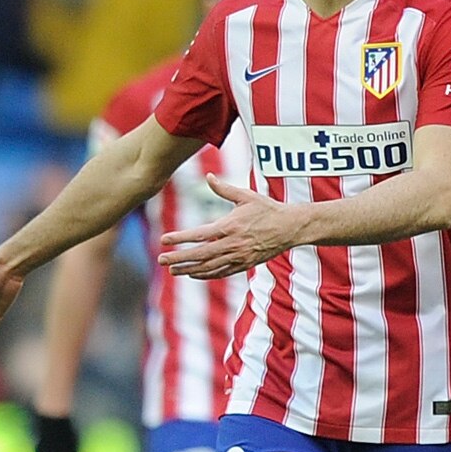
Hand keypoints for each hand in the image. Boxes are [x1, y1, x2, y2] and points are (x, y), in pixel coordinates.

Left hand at [157, 176, 300, 279]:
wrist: (290, 228)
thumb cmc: (267, 209)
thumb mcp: (246, 196)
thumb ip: (224, 188)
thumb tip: (208, 176)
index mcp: (229, 226)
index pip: (198, 235)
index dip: (180, 238)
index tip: (163, 240)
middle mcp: (232, 244)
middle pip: (199, 255)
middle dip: (179, 258)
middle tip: (161, 259)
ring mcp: (238, 257)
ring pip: (208, 267)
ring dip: (188, 270)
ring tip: (172, 270)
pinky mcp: (244, 265)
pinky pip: (221, 273)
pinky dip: (205, 275)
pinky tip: (193, 274)